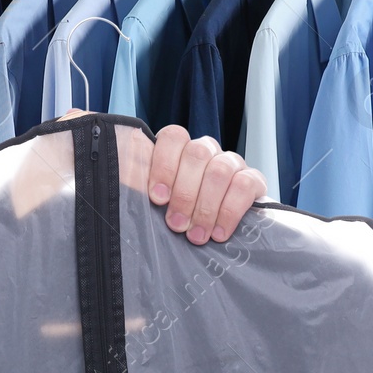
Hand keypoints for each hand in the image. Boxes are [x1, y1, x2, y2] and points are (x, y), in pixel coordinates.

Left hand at [146, 125, 266, 243]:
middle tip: (176, 225)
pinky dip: (229, 212)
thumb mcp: (157, 202)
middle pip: (197, 154)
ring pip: (220, 170)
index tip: (157, 198)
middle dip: (185, 194)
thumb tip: (119, 184)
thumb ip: (138, 187)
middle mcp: (207, 151)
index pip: (174, 137)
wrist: (218, 232)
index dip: (164, 165)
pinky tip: (218, 233)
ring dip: (206, 207)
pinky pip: (245, 186)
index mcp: (180, 150)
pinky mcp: (254, 180)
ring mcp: (232, 162)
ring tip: (196, 235)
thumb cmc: (178, 214)